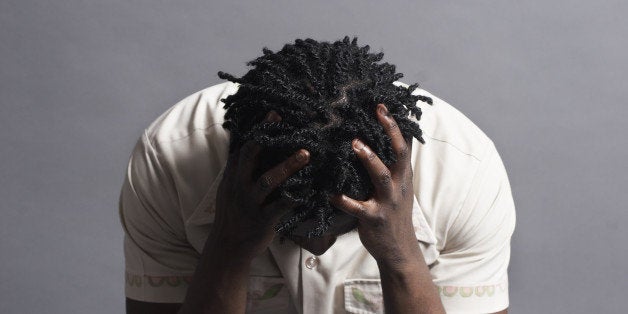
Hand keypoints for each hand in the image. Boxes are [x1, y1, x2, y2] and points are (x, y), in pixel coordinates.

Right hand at [210, 111, 309, 261]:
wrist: (228, 247)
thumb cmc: (233, 215)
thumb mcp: (229, 189)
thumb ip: (239, 169)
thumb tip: (249, 145)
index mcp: (232, 176)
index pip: (243, 147)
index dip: (258, 129)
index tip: (274, 113)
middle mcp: (239, 186)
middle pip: (250, 156)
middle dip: (266, 137)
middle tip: (283, 121)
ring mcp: (250, 203)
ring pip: (268, 180)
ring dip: (288, 165)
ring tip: (306, 154)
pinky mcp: (263, 220)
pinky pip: (282, 206)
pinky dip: (297, 196)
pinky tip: (312, 189)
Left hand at [330, 104, 419, 266]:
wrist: (399, 249)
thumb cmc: (393, 213)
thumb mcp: (399, 188)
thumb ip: (391, 167)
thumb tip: (379, 143)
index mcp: (403, 176)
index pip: (403, 145)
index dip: (394, 125)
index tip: (381, 105)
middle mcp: (399, 186)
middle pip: (398, 154)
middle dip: (389, 132)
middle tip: (375, 113)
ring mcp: (388, 202)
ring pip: (380, 177)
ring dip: (369, 159)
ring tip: (356, 145)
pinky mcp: (374, 218)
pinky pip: (357, 207)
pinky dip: (342, 199)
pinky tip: (329, 192)